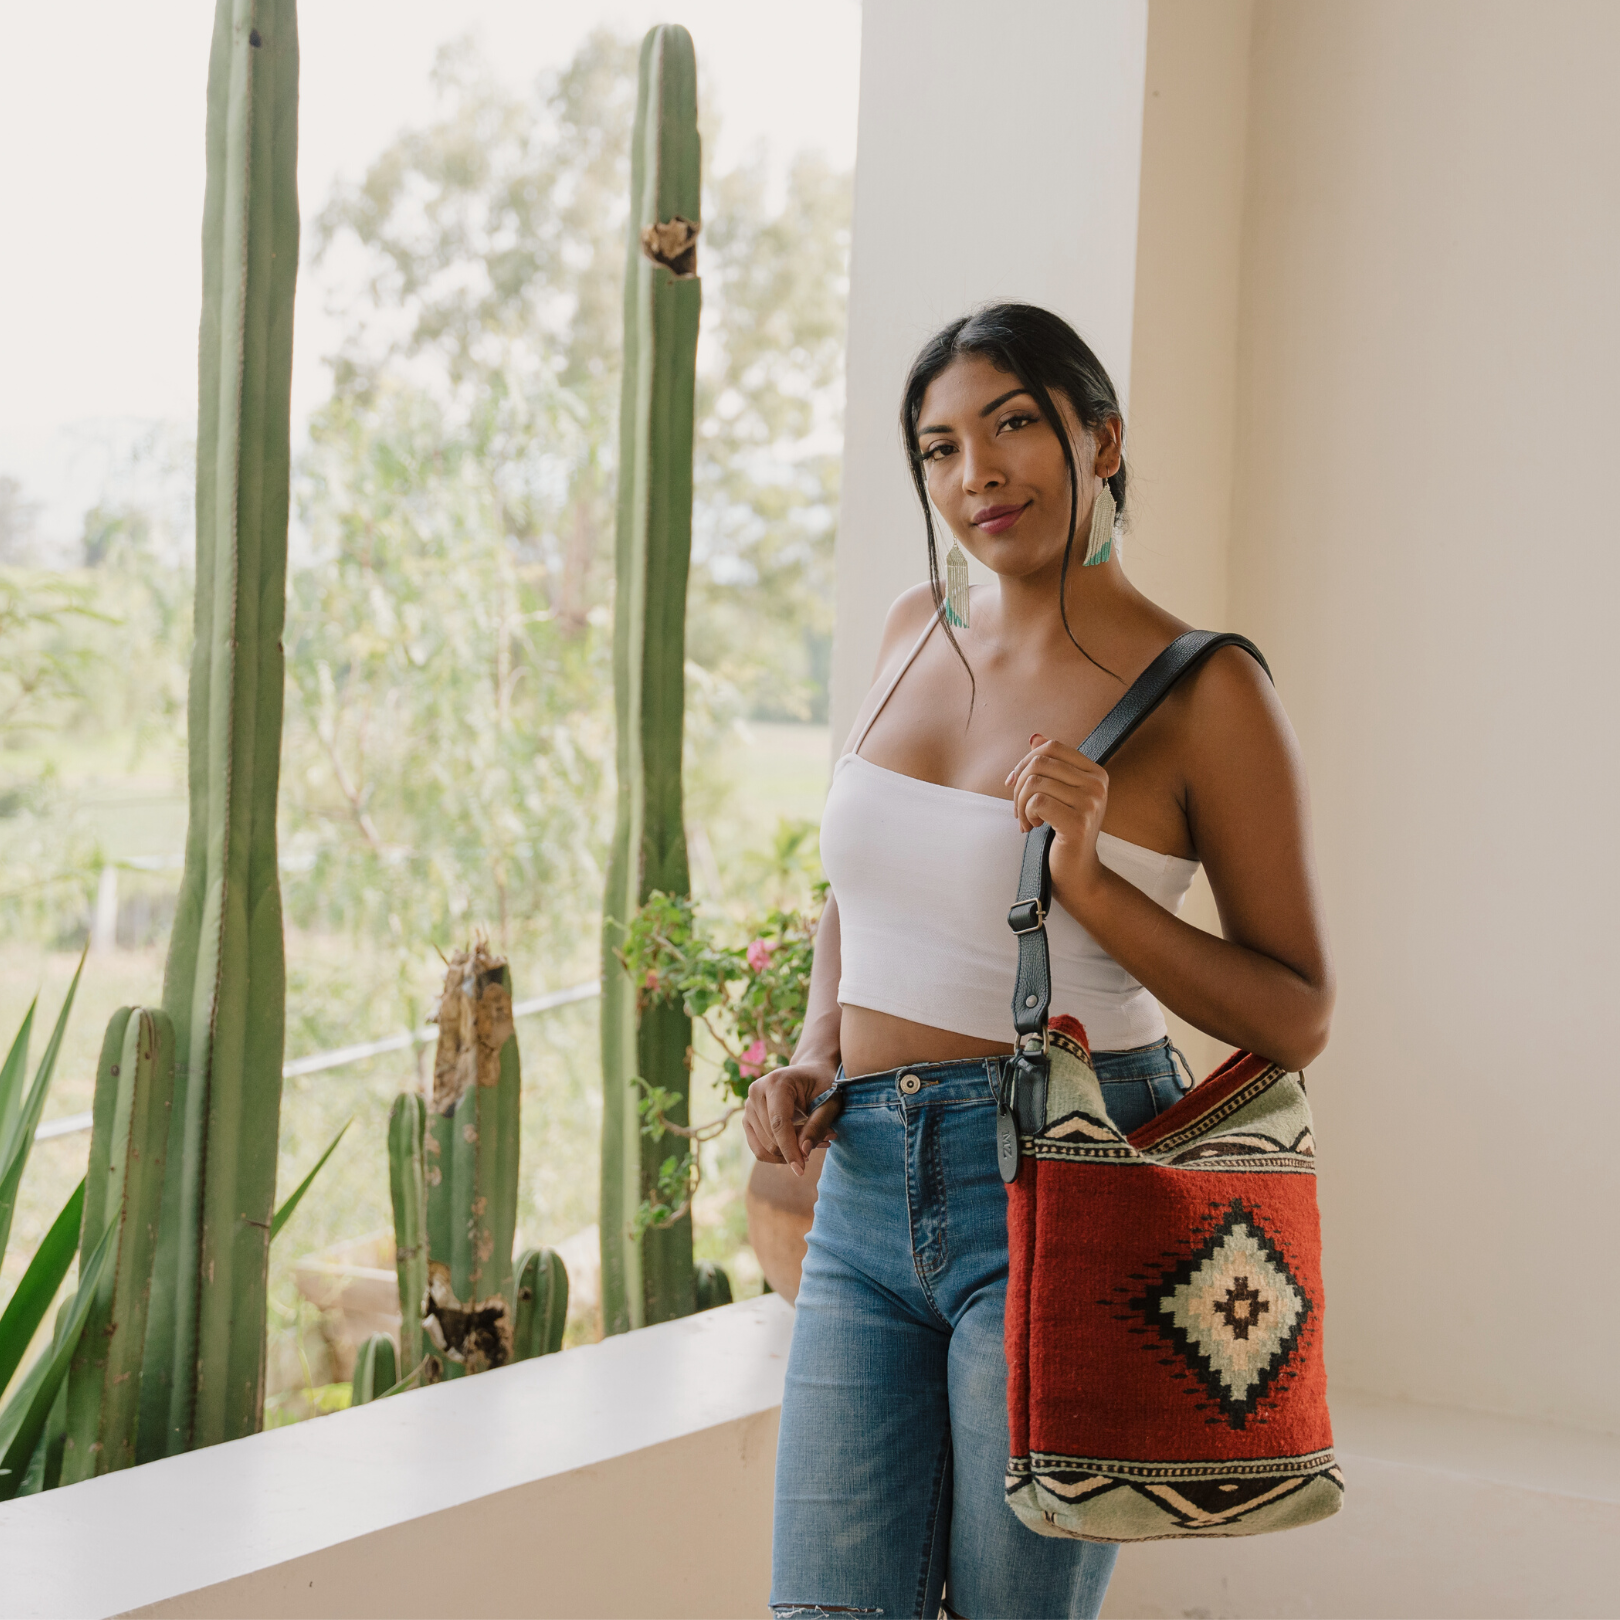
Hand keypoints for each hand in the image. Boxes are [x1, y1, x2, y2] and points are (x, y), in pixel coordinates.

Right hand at [743, 1059, 843, 1175]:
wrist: (811, 1073)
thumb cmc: (824, 1085)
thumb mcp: (830, 1103)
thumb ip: (817, 1126)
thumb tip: (803, 1153)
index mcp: (776, 1082)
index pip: (779, 1124)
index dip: (790, 1149)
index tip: (801, 1171)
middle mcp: (756, 1091)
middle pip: (772, 1138)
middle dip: (797, 1149)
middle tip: (826, 1141)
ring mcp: (748, 1106)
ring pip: (765, 1147)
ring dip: (790, 1152)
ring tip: (815, 1142)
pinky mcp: (748, 1119)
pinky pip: (759, 1149)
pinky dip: (780, 1154)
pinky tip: (799, 1146)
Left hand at [1005, 733, 1110, 915]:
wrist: (1077, 872)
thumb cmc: (1065, 832)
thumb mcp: (1059, 794)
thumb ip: (1050, 766)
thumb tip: (1035, 737)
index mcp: (1096, 772)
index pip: (1052, 747)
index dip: (1025, 761)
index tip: (1014, 783)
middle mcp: (1097, 784)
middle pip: (1040, 763)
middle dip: (1019, 785)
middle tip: (1019, 808)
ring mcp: (1090, 803)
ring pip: (1035, 782)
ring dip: (1020, 804)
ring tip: (1026, 820)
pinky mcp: (1078, 822)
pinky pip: (1037, 802)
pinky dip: (1026, 814)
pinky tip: (1032, 827)